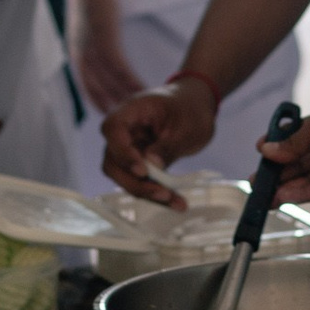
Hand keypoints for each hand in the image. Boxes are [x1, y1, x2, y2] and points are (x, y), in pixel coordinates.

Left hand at [68, 0, 145, 114]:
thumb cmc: (90, 0)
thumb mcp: (84, 26)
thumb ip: (88, 43)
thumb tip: (97, 55)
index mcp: (75, 52)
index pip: (85, 85)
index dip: (96, 100)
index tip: (109, 112)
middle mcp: (80, 54)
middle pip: (96, 88)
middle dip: (111, 104)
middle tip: (127, 121)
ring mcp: (92, 47)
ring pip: (110, 80)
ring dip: (125, 95)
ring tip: (141, 109)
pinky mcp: (105, 39)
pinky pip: (119, 66)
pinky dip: (130, 79)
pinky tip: (142, 89)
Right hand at [102, 79, 218, 205]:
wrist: (196, 107)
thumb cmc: (190, 108)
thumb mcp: (187, 126)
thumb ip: (168, 145)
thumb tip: (152, 166)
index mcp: (132, 111)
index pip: (113, 129)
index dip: (122, 152)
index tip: (142, 170)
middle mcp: (125, 131)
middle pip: (113, 160)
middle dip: (134, 181)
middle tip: (162, 193)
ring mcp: (129, 148)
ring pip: (123, 176)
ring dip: (145, 191)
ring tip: (174, 201)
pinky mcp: (139, 163)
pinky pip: (139, 181)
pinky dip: (155, 193)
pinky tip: (176, 202)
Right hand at [262, 94, 309, 201]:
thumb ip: (295, 141)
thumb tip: (267, 150)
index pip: (292, 139)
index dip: (275, 147)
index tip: (259, 153)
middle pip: (295, 162)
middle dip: (275, 172)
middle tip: (253, 182)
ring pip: (303, 179)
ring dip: (283, 187)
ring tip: (262, 195)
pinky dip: (298, 194)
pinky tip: (281, 197)